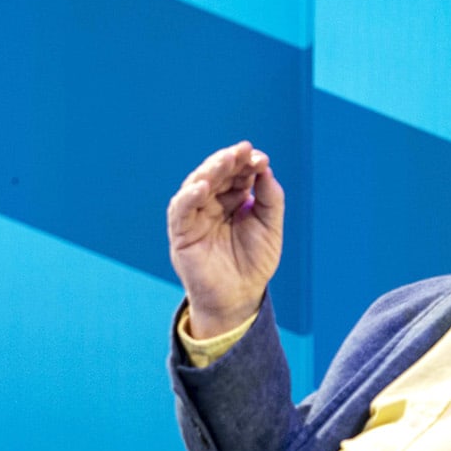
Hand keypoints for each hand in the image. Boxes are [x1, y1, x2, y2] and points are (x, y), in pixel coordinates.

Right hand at [168, 141, 283, 333]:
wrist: (240, 298)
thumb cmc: (254, 264)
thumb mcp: (270, 226)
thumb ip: (270, 198)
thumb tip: (265, 168)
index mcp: (232, 200)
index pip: (236, 173)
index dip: (247, 163)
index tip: (260, 158)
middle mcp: (211, 204)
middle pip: (216, 174)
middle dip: (229, 161)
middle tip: (243, 151)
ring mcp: (195, 217)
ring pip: (196, 185)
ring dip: (209, 171)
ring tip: (225, 161)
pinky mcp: (181, 234)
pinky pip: (180, 211)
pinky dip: (189, 197)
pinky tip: (202, 187)